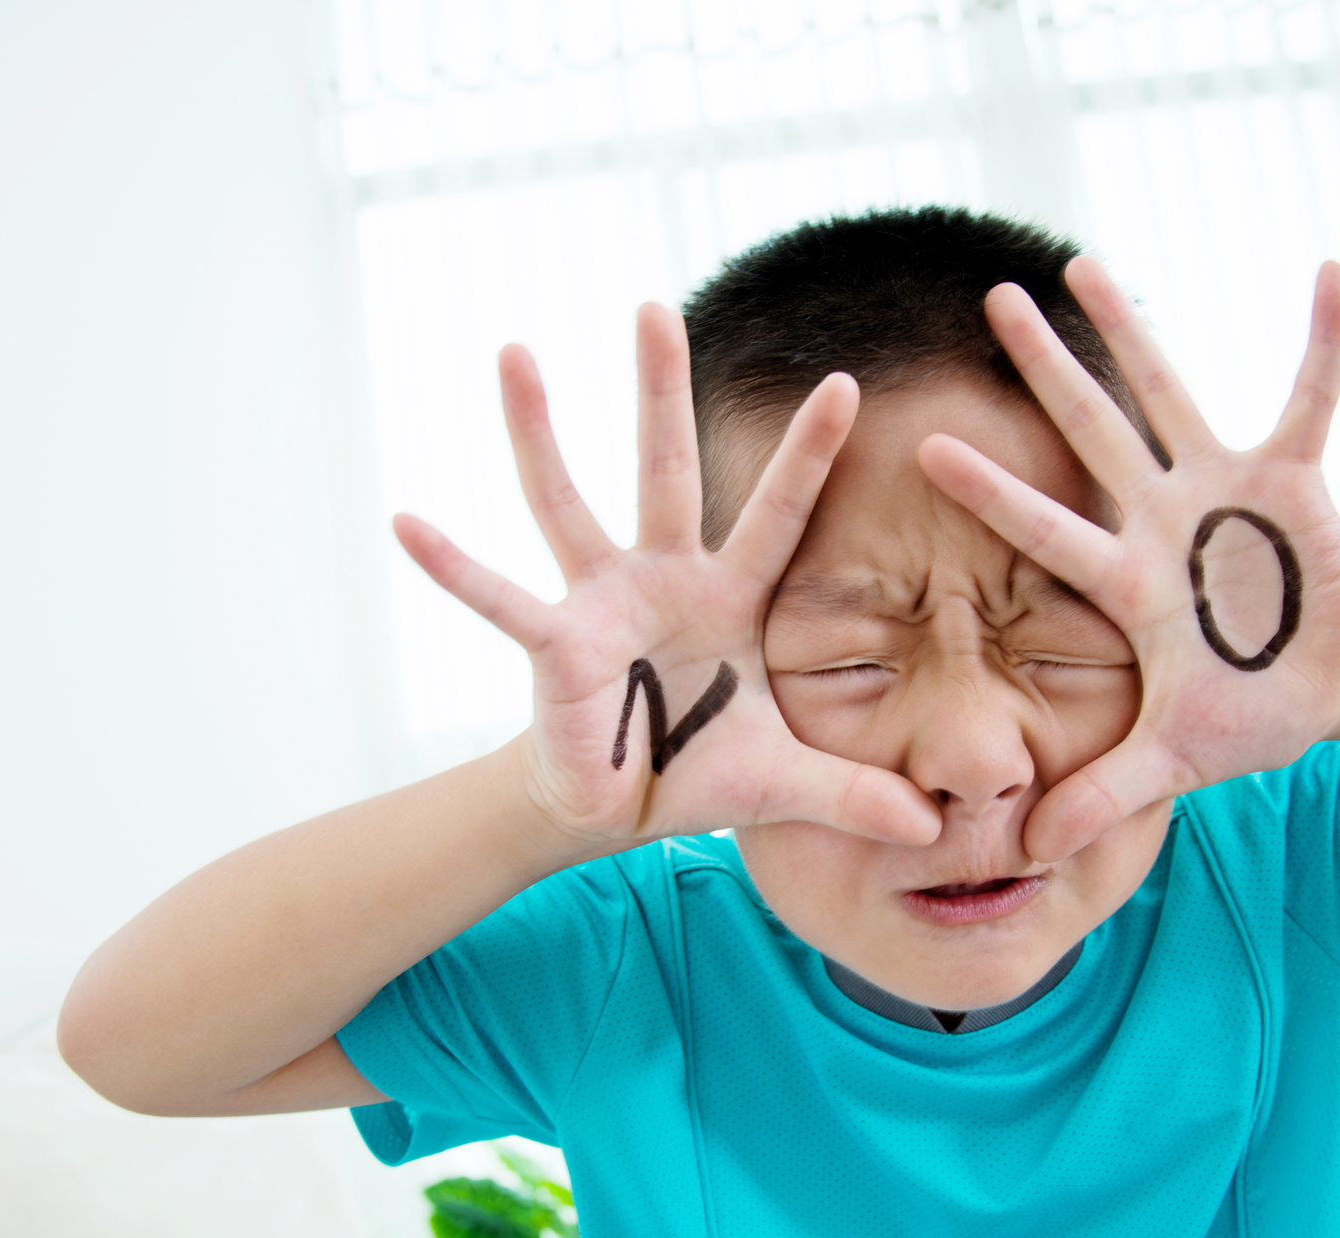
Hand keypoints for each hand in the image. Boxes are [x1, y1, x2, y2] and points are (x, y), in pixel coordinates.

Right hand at [394, 304, 941, 850]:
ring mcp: (599, 603)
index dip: (811, 453)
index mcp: (729, 597)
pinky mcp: (553, 646)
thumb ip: (857, 793)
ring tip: (513, 351)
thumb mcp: (787, 783)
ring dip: (538, 430)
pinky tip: (405, 521)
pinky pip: (497, 600)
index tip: (847, 383)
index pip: (780, 513)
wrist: (613, 815)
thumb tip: (934, 830)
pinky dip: (453, 567)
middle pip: (665, 467)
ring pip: (566, 502)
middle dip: (660, 388)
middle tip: (653, 305)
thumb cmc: (696, 773)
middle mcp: (660, 578)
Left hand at [918, 259, 1339, 861]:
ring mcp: (1224, 489)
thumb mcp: (1174, 757)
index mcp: (1126, 580)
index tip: (922, 444)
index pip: (1043, 528)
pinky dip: (1324, 340)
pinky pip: (1313, 395)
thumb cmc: (1247, 712)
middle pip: (1088, 431)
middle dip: (1043, 369)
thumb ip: (1104, 792)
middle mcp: (1161, 518)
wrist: (1332, 684)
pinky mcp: (1296, 476)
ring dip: (1132, 330)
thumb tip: (1032, 849)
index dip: (990, 491)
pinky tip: (1328, 271)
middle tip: (990, 300)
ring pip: (1168, 392)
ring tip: (1084, 259)